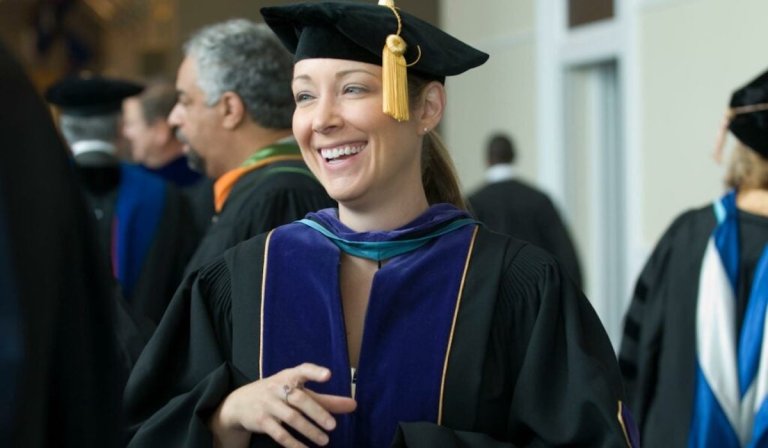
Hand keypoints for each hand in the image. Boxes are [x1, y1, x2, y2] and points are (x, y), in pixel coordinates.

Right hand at [210, 363, 356, 447]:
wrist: (240, 403)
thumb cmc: (277, 393)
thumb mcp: (297, 390)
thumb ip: (325, 399)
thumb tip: (353, 405)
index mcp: (289, 376)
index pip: (303, 370)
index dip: (315, 372)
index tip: (328, 375)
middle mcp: (278, 388)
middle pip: (300, 399)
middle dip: (317, 412)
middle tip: (333, 425)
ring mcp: (269, 404)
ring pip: (291, 418)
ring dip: (309, 430)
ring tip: (325, 441)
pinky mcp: (262, 421)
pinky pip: (279, 433)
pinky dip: (293, 443)